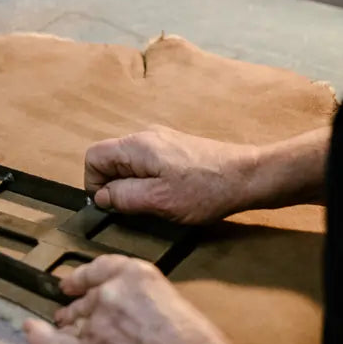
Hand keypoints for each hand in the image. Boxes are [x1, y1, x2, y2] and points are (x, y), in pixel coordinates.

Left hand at [24, 255, 230, 343]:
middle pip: (86, 299)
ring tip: (62, 326)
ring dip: (67, 324)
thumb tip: (130, 310)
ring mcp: (94, 324)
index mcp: (135, 275)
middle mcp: (110, 294)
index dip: (82, 277)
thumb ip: (143, 297)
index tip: (73, 282)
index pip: (99, 269)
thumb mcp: (173, 300)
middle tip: (74, 314)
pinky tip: (29, 328)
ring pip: (72, 322)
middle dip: (80, 308)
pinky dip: (38, 337)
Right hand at [85, 126, 258, 223]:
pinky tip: (166, 193)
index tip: (112, 204)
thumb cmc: (207, 189)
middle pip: (109, 158)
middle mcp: (145, 137)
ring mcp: (160, 140)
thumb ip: (123, 197)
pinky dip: (146, 180)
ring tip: (153, 201)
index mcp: (136, 146)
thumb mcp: (158, 201)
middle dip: (114, 185)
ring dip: (131, 184)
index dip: (94, 183)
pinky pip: (144, 163)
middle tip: (135, 206)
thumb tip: (101, 196)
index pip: (93, 157)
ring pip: (127, 163)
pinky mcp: (173, 148)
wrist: (249, 176)